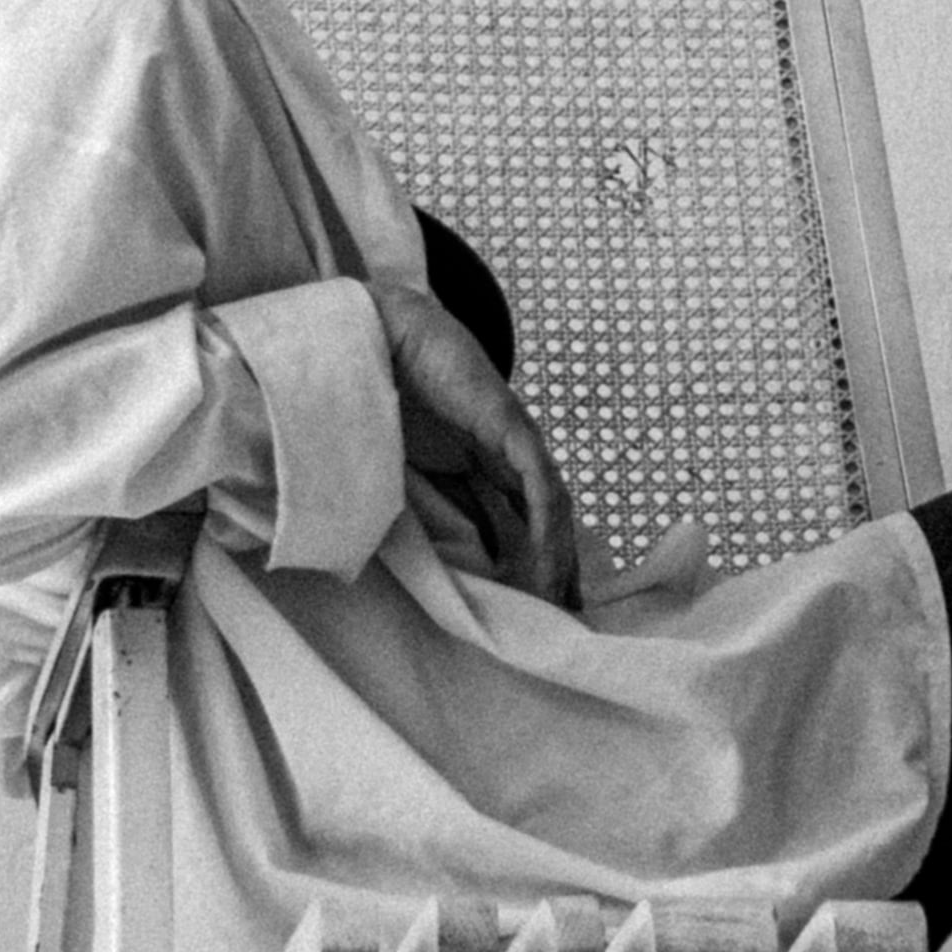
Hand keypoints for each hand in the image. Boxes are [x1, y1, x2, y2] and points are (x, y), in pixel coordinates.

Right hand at [372, 278, 584, 613]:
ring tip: (557, 599)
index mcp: (487, 461)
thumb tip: (449, 553)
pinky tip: (547, 556)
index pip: (524, 521)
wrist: (387, 335)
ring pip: (552, 506)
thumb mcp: (415, 468)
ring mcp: (515, 437)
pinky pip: (538, 481)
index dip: (536, 563)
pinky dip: (545, 520)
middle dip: (558, 567)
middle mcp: (510, 453)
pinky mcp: (510, 424)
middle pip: (548, 519)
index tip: (540, 606)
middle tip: (564, 616)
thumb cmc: (391, 395)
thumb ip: (435, 503)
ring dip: (558, 554)